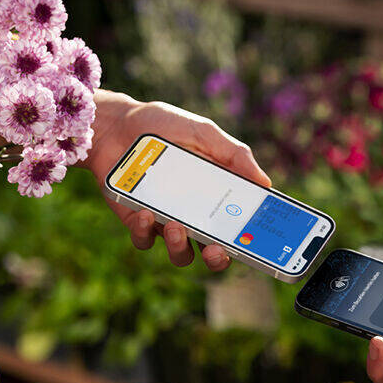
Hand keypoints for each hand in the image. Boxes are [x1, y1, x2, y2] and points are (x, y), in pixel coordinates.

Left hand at [81, 90, 271, 270]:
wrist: (116, 124)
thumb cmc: (163, 126)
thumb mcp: (204, 133)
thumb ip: (235, 154)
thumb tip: (266, 182)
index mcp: (216, 196)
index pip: (238, 227)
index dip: (250, 241)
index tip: (256, 243)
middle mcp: (194, 214)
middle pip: (213, 252)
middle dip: (217, 258)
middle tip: (215, 249)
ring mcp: (165, 220)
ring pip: (180, 253)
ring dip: (180, 247)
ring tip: (175, 226)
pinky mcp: (137, 221)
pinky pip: (144, 240)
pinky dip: (145, 231)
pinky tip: (144, 212)